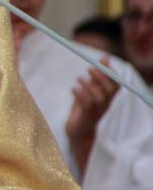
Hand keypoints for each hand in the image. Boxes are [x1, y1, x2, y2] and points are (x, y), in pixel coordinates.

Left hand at [67, 57, 118, 173]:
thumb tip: (105, 58)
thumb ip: (96, 76)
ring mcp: (96, 113)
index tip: (104, 61)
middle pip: (109, 90)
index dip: (112, 73)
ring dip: (89, 85)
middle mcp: (105, 105)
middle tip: (89, 68)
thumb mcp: (89, 90)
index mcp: (107, 98)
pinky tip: (73, 88)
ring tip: (79, 78)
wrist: (77, 131)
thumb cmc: (84, 108)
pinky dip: (81, 94)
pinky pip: (87, 105)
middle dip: (101, 77)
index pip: (116, 85)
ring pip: (99, 97)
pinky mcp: (86, 118)